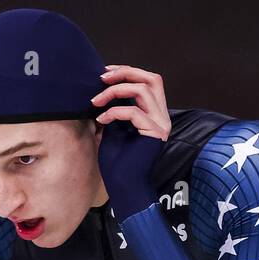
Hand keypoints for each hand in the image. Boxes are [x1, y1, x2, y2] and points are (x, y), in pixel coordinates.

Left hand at [92, 64, 169, 219]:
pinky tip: (101, 121)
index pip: (148, 81)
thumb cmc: (117, 163)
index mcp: (154, 113)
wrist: (123, 187)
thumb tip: (104, 90)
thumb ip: (115, 109)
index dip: (127, 72)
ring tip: (96, 101)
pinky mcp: (154, 133)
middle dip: (125, 72)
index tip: (104, 74)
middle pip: (151, 78)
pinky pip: (133, 112)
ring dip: (115, 91)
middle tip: (102, 77)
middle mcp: (162, 116)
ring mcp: (160, 124)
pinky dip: (113, 112)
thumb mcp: (113, 128)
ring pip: (142, 90)